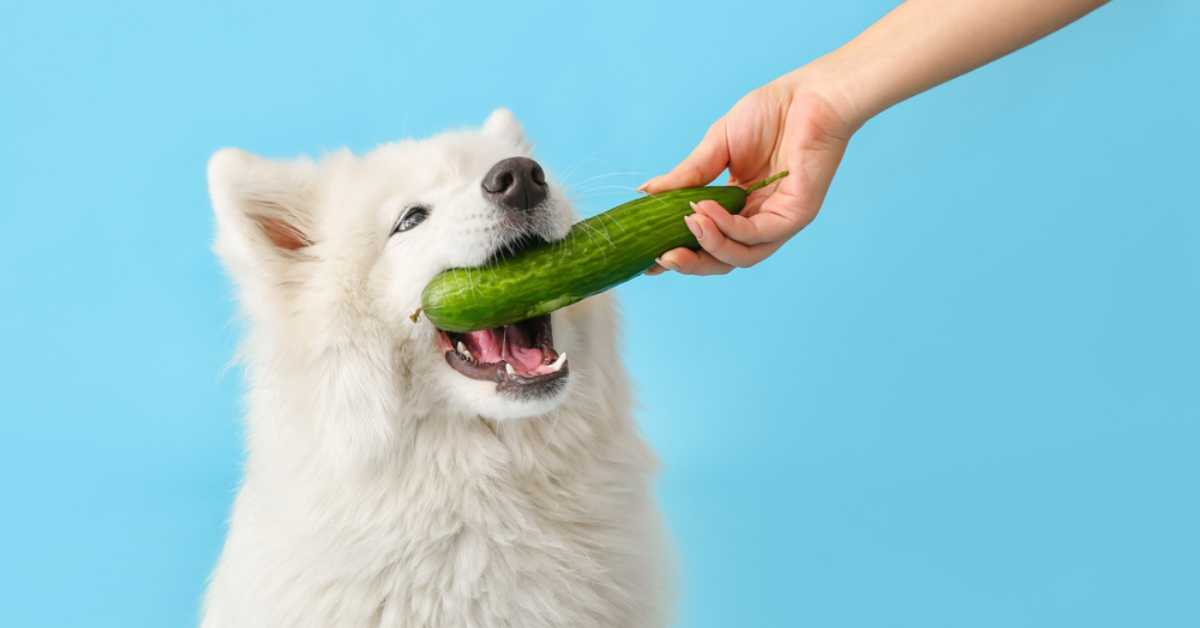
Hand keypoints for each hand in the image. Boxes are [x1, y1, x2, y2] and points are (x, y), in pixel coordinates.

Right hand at [640, 73, 855, 275]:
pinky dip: (728, 228)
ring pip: (740, 255)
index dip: (679, 252)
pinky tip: (705, 212)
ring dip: (709, 244)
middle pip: (721, 259)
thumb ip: (687, 175)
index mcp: (738, 205)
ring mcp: (778, 221)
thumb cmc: (770, 113)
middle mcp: (758, 219)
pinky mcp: (796, 215)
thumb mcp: (715, 146)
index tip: (647, 258)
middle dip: (690, 263)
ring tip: (686, 224)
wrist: (810, 94)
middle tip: (661, 258)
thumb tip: (646, 193)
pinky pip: (757, 234)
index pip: (706, 240)